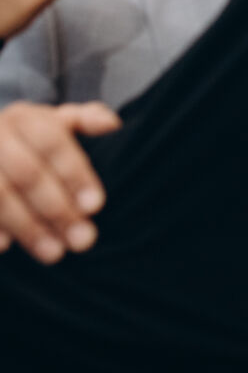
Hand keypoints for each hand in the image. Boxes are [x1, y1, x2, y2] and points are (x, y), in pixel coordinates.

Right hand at [0, 101, 117, 263]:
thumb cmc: (33, 139)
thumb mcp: (58, 122)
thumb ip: (86, 120)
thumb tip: (112, 124)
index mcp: (25, 118)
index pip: (53, 143)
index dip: (74, 174)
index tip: (96, 206)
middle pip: (28, 174)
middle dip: (57, 209)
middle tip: (83, 240)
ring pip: (0, 194)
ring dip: (27, 227)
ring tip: (54, 253)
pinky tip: (6, 247)